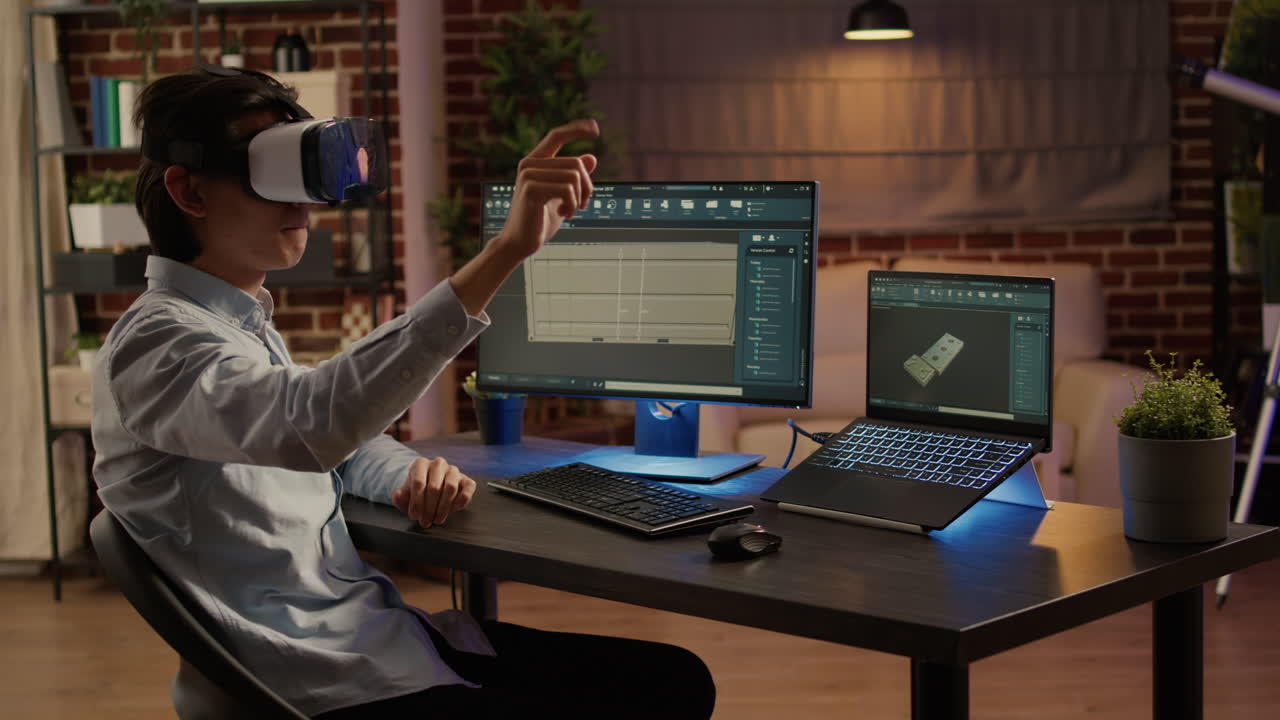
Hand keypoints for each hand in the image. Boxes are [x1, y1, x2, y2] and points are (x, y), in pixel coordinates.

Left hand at [390, 457, 475, 527]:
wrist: (431, 488)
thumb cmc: (417, 492)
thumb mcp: (404, 495)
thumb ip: (398, 497)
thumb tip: (398, 494)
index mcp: (421, 464)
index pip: (418, 483)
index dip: (416, 502)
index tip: (414, 516)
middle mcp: (438, 464)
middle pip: (434, 487)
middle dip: (429, 508)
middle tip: (425, 521)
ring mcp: (453, 470)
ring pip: (451, 487)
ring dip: (443, 508)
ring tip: (437, 519)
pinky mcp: (466, 479)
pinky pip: (468, 488)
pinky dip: (461, 501)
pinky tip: (453, 509)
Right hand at [493, 118, 599, 259]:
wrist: (519, 242)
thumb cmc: (539, 220)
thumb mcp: (563, 196)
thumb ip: (574, 177)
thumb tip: (591, 158)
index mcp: (536, 162)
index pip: (557, 136)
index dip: (576, 130)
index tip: (595, 129)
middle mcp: (529, 164)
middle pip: (576, 163)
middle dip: (587, 187)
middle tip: (582, 206)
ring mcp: (528, 175)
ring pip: (574, 176)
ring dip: (579, 198)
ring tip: (570, 211)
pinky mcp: (530, 189)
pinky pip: (567, 190)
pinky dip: (572, 205)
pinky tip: (563, 214)